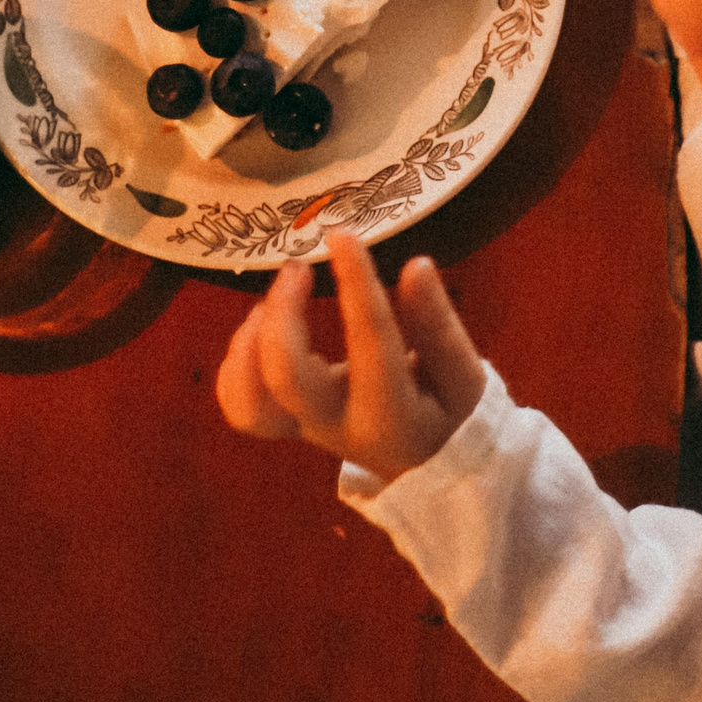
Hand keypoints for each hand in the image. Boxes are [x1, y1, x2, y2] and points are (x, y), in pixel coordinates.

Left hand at [215, 232, 487, 484]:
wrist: (429, 465)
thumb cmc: (449, 414)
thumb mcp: (463, 376)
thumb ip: (438, 325)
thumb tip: (416, 267)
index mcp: (390, 416)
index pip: (369, 343)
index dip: (356, 285)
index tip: (344, 236)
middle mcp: (338, 427)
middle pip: (288, 378)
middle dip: (284, 314)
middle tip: (298, 267)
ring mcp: (306, 430)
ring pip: (251, 404)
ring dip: (248, 346)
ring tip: (268, 304)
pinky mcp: (289, 424)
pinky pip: (243, 408)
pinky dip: (238, 365)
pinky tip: (260, 329)